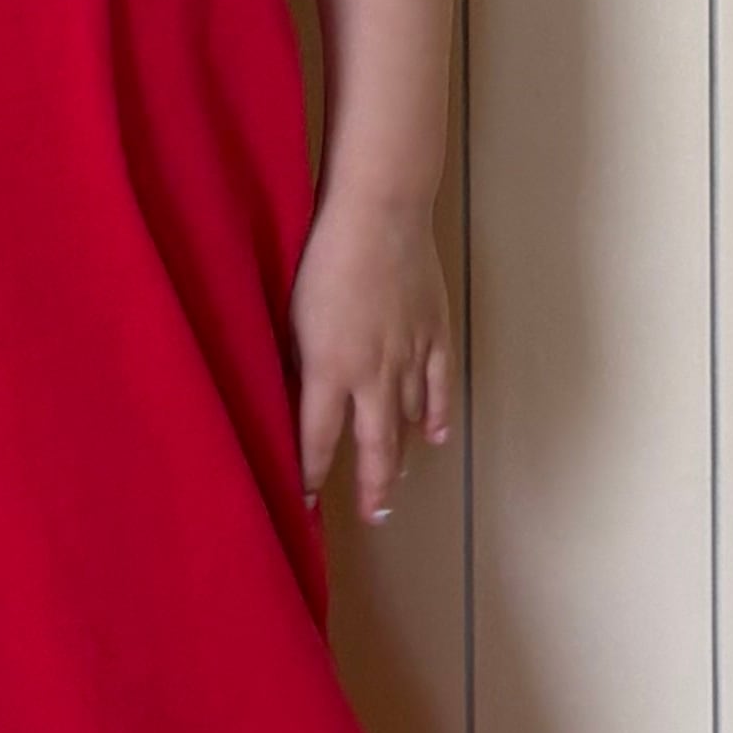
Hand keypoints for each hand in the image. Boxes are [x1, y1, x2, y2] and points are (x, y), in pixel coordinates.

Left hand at [294, 184, 454, 525]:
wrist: (380, 217)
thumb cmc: (324, 258)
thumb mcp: (295, 315)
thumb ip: (302, 359)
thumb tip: (306, 389)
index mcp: (330, 371)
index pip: (318, 440)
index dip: (311, 474)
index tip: (304, 501)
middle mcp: (372, 375)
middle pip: (374, 446)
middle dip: (373, 486)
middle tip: (374, 516)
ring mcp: (410, 357)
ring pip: (407, 421)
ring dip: (401, 454)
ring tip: (396, 481)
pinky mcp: (434, 335)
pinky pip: (438, 387)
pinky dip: (435, 415)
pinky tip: (433, 437)